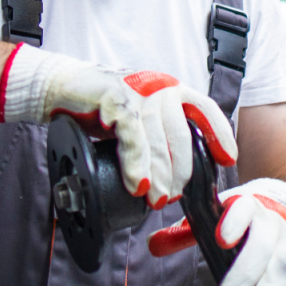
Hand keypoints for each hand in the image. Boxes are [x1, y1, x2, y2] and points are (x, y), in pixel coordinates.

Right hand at [0, 45, 236, 207]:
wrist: (58, 88)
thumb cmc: (100, 107)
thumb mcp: (137, 119)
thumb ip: (157, 135)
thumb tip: (176, 173)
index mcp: (170, 89)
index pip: (205, 109)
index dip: (220, 134)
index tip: (227, 160)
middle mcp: (159, 86)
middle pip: (182, 132)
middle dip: (181, 170)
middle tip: (172, 197)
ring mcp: (138, 90)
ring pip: (158, 137)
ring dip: (158, 173)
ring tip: (156, 199)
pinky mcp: (115, 96)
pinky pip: (132, 134)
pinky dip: (136, 163)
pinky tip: (137, 184)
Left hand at [147, 178, 285, 285]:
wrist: (285, 204)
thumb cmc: (242, 216)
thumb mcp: (214, 217)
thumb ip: (186, 233)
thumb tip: (154, 245)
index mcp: (246, 204)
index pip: (242, 208)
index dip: (233, 222)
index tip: (221, 239)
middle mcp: (272, 219)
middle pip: (263, 242)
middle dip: (247, 270)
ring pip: (285, 260)